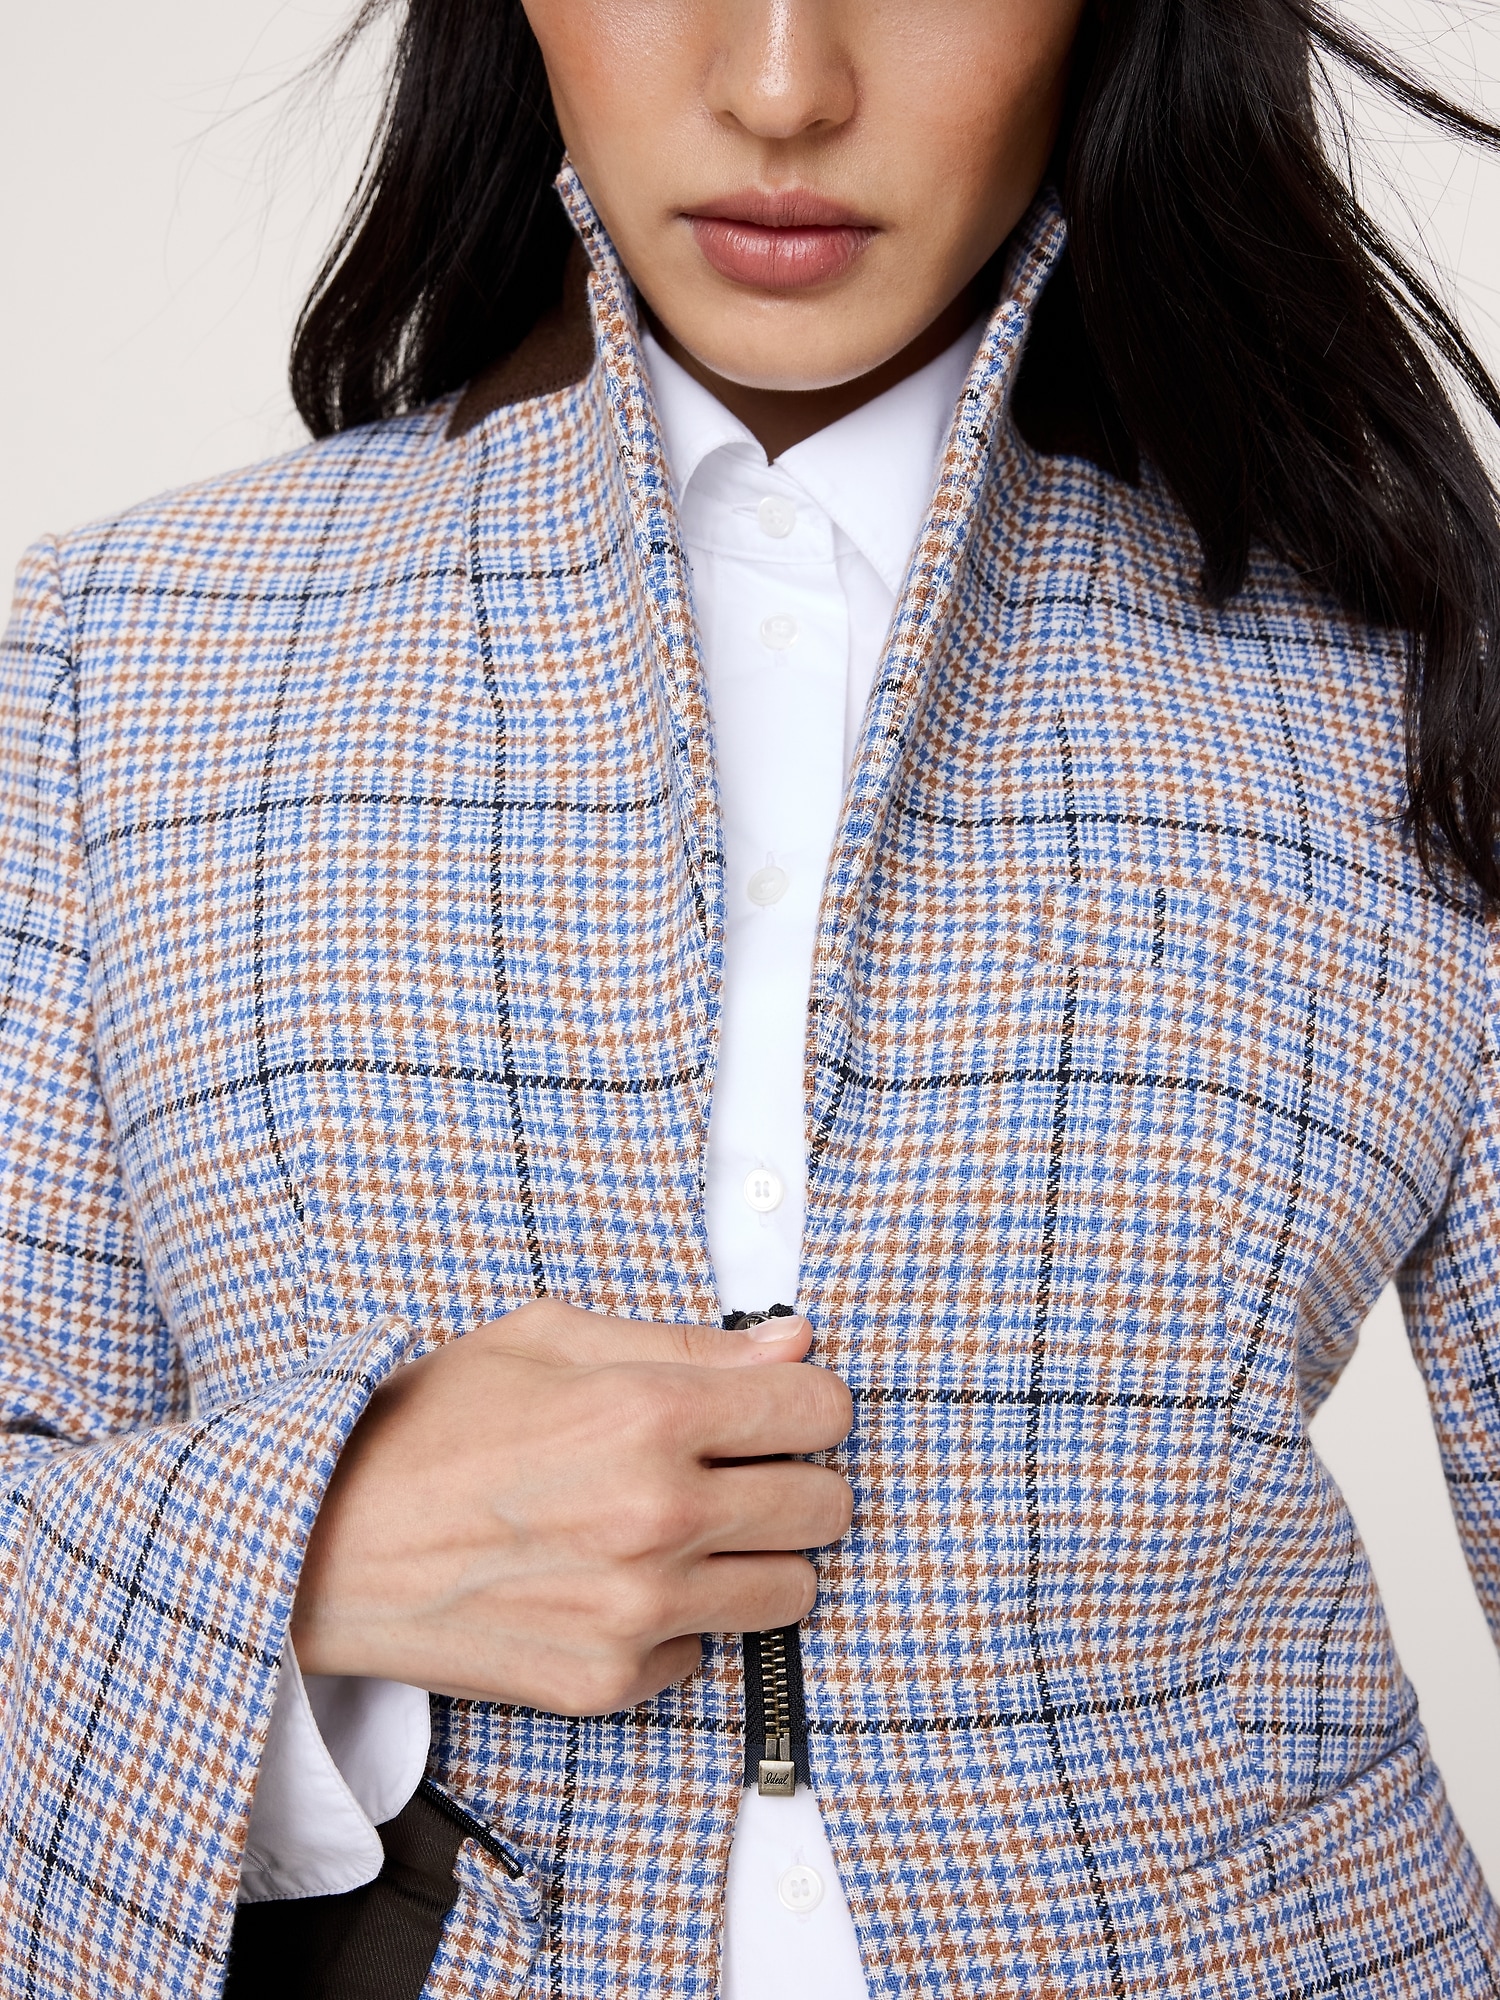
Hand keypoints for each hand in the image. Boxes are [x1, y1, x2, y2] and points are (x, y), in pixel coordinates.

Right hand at [291, 1299, 853, 1711]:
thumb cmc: (428, 1426)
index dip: (809, 1402)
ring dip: (757, 1557)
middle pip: (826, 1509)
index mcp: (649, 1415)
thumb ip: (685, 1343)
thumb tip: (794, 1341)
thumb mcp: (548, 1339)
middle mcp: (659, 1519)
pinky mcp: (609, 1683)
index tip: (782, 1407)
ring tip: (688, 1530)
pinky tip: (616, 1583)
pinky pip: (707, 1651)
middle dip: (798, 1480)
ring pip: (793, 1592)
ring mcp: (638, 1612)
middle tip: (742, 1470)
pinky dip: (680, 1620)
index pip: (819, 1410)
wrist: (322, 1544)